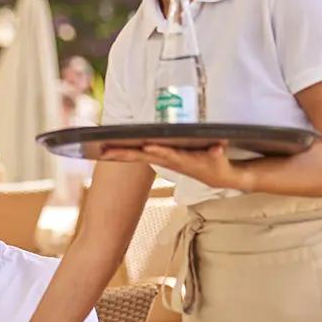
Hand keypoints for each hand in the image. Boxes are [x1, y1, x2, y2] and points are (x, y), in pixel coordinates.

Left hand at [100, 143, 252, 191]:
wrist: (215, 176)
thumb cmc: (217, 164)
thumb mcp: (219, 158)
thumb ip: (217, 153)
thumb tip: (218, 148)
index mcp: (180, 159)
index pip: (165, 154)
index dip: (156, 150)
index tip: (145, 145)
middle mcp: (167, 160)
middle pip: (142, 155)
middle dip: (124, 153)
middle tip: (105, 150)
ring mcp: (162, 160)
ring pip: (137, 155)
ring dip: (120, 154)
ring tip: (102, 149)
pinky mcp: (161, 158)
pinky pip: (140, 154)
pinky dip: (126, 152)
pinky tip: (112, 150)